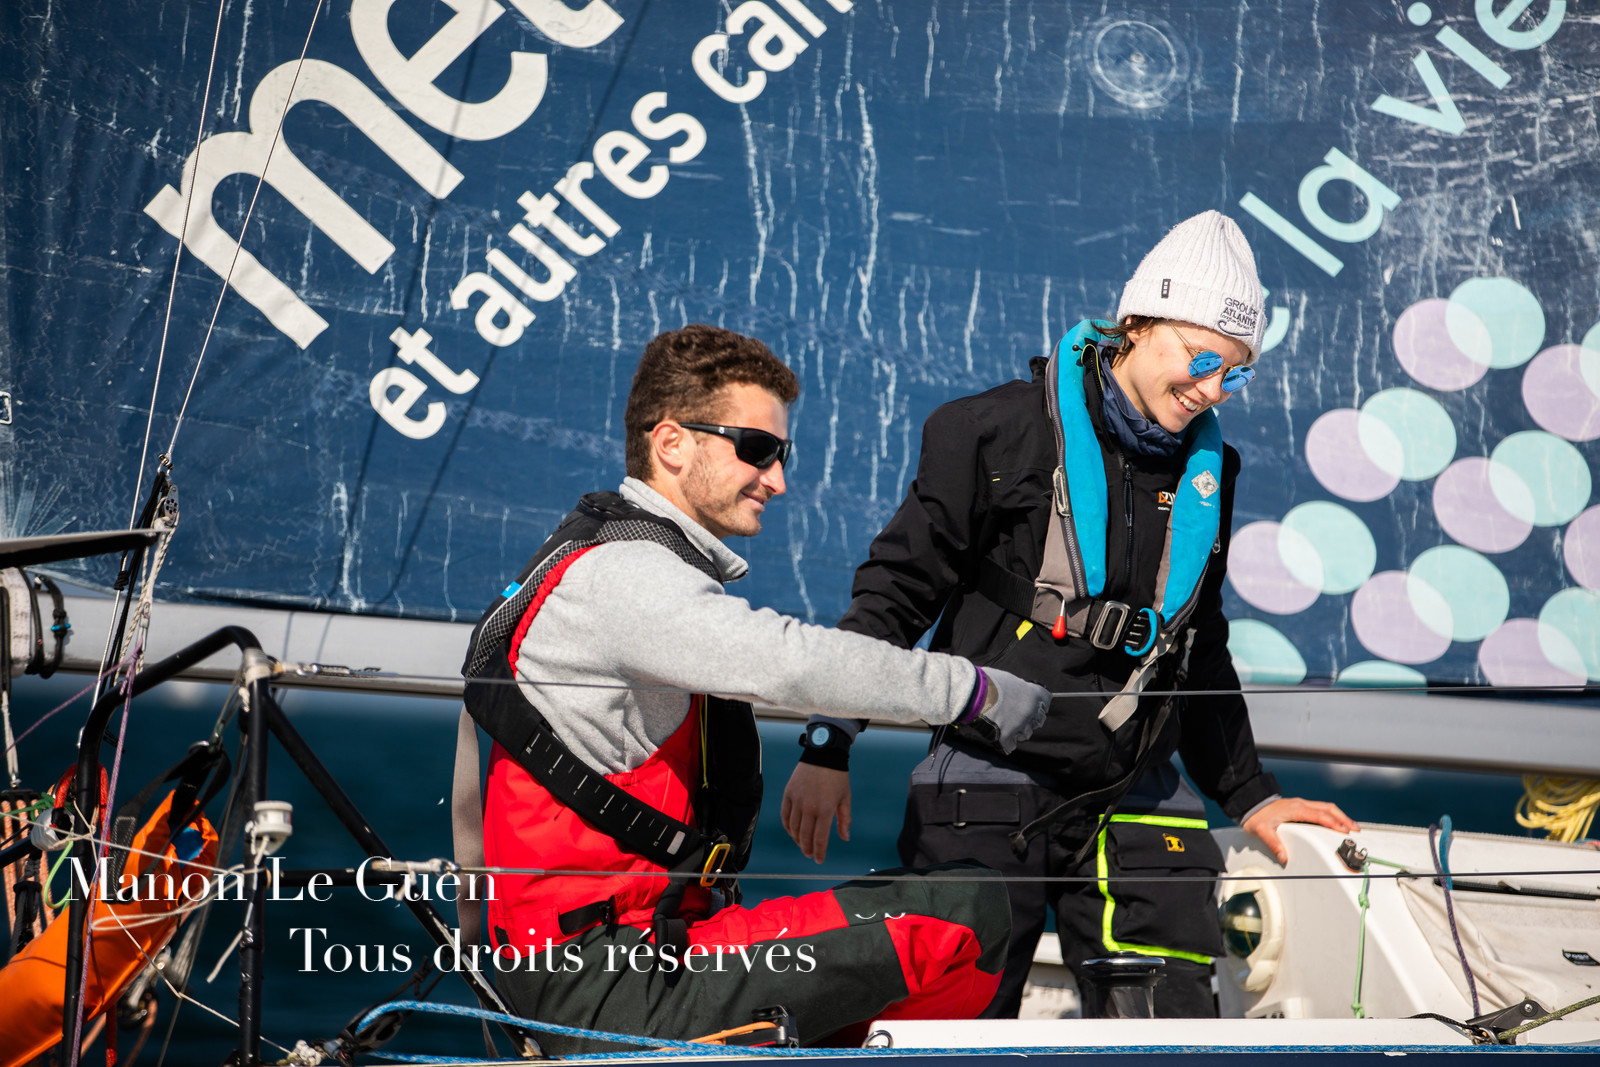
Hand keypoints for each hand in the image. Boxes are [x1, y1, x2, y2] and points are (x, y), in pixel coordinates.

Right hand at [781, 763, 851, 862]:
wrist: (823, 754)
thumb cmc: (837, 777)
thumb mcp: (845, 798)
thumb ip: (844, 820)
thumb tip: (845, 838)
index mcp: (826, 809)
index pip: (820, 838)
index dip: (819, 852)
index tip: (819, 860)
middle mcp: (809, 807)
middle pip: (805, 836)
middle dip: (807, 849)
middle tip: (810, 854)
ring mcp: (797, 800)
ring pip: (793, 828)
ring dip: (797, 839)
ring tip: (802, 844)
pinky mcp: (788, 794)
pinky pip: (785, 815)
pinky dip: (788, 827)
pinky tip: (792, 832)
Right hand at [970, 667, 1051, 752]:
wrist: (970, 693)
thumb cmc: (986, 681)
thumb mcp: (1008, 679)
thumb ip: (1019, 689)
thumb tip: (1020, 693)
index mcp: (1032, 695)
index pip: (1045, 701)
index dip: (1039, 704)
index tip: (1035, 705)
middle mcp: (1029, 712)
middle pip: (1037, 721)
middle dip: (1028, 719)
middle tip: (1015, 716)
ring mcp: (1018, 726)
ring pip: (1025, 734)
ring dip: (1017, 731)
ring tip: (1003, 723)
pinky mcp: (1005, 738)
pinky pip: (1010, 746)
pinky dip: (1005, 742)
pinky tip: (997, 735)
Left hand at [1242, 797, 1359, 864]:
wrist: (1249, 804)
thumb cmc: (1256, 816)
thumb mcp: (1262, 831)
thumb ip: (1273, 843)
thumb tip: (1284, 857)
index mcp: (1295, 809)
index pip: (1320, 815)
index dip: (1333, 823)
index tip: (1344, 832)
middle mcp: (1301, 805)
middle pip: (1328, 808)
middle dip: (1343, 818)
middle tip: (1355, 830)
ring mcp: (1301, 805)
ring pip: (1326, 807)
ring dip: (1340, 816)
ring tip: (1351, 827)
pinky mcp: (1300, 807)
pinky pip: (1320, 809)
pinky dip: (1332, 815)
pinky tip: (1335, 823)